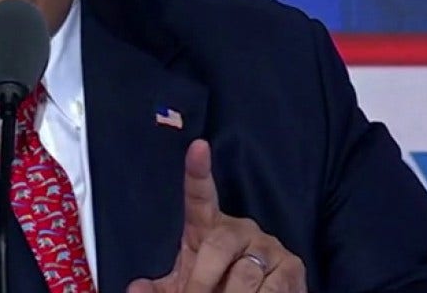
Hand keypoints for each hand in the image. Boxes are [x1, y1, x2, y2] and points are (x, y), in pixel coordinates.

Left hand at [127, 140, 305, 292]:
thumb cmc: (215, 288)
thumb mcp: (184, 287)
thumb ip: (161, 289)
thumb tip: (135, 288)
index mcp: (208, 227)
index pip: (200, 195)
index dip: (198, 171)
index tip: (198, 146)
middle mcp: (240, 228)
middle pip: (218, 246)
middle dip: (202, 281)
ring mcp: (268, 246)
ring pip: (245, 274)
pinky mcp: (291, 267)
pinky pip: (272, 288)